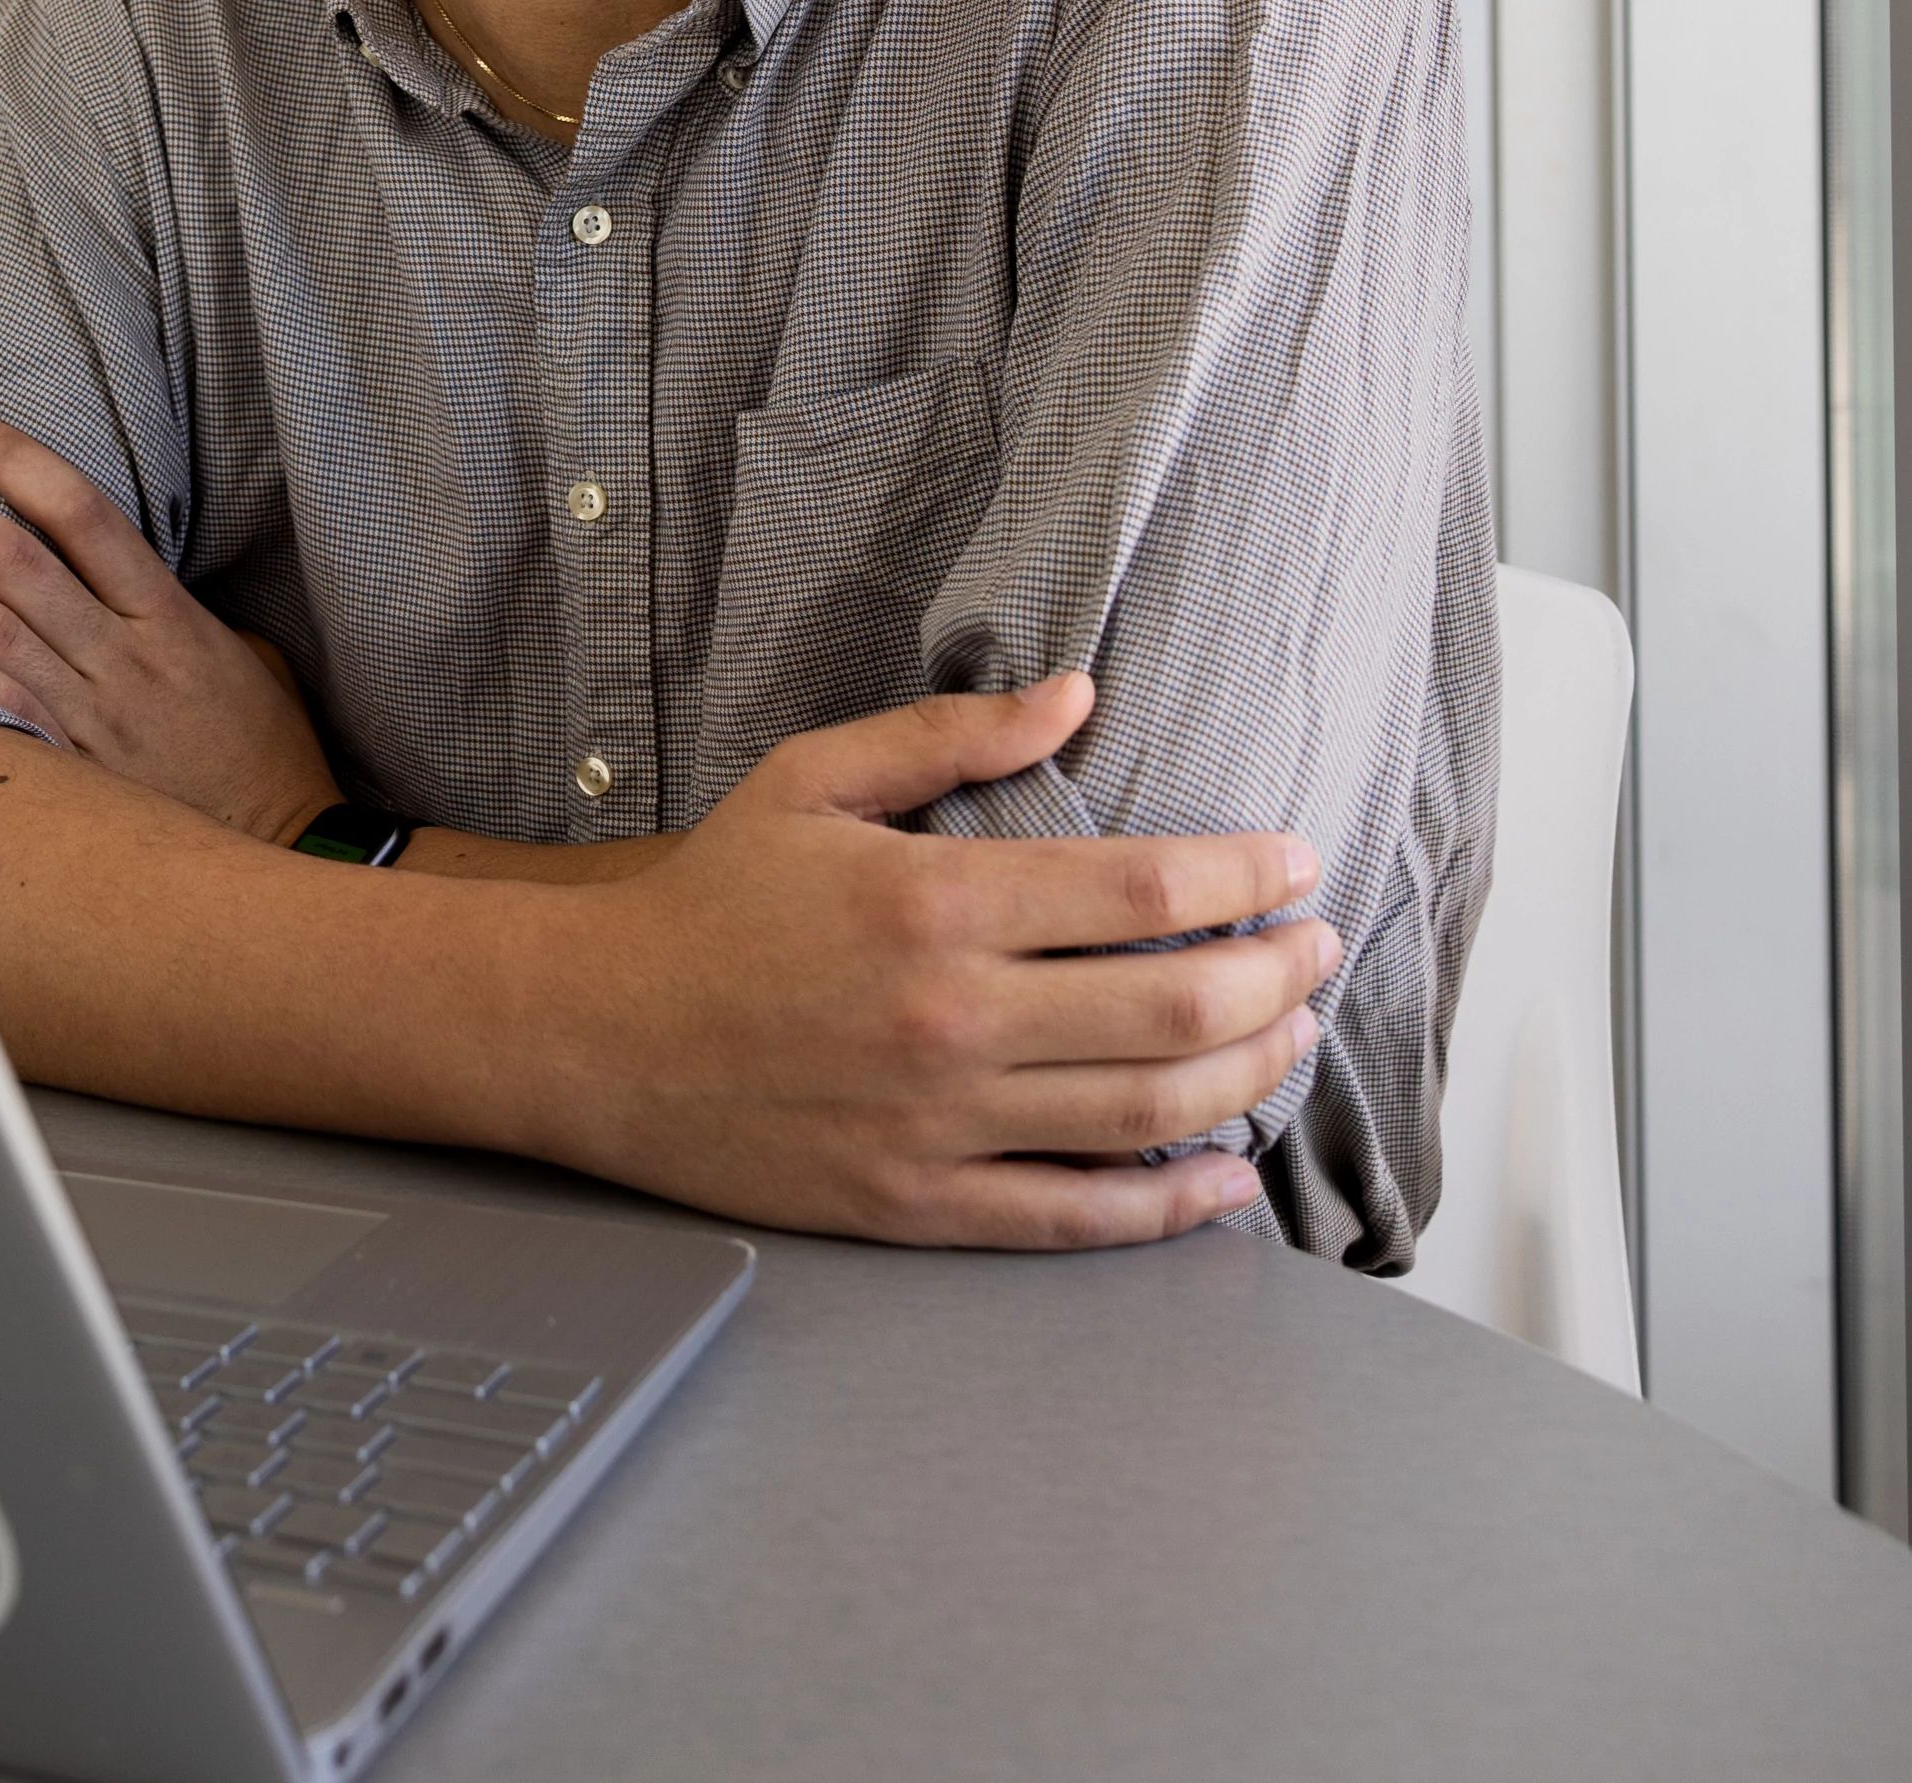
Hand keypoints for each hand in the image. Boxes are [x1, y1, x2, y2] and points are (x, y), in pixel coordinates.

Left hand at [0, 413, 345, 845]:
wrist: (280, 850)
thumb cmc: (264, 752)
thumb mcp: (248, 657)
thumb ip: (175, 608)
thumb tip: (112, 568)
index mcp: (170, 616)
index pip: (82, 514)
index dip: (15, 460)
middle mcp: (122, 657)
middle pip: (12, 561)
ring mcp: (90, 715)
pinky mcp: (65, 768)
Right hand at [498, 670, 1334, 1249]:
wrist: (593, 1036)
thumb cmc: (708, 904)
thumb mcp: (813, 781)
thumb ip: (951, 736)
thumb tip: (1077, 693)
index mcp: (935, 903)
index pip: (1145, 890)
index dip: (1247, 875)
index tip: (1298, 866)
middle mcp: (954, 1018)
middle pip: (1176, 1004)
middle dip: (1278, 974)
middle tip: (1318, 950)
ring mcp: (941, 1123)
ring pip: (1150, 1111)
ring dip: (1249, 1074)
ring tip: (1291, 1037)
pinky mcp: (919, 1205)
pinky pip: (1077, 1218)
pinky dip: (1171, 1206)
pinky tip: (1227, 1178)